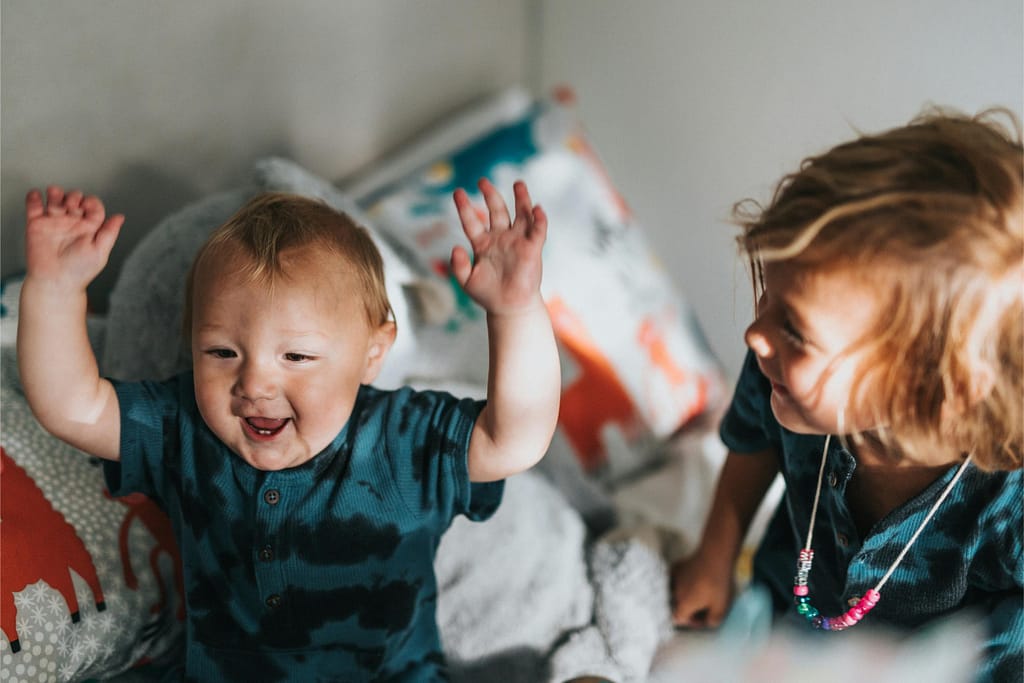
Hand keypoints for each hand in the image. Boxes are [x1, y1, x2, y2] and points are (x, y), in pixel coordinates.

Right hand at [24, 186, 123, 288]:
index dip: (91, 202)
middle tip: (72, 205)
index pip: (93, 207)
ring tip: (55, 194)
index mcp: (89, 228)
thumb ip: (110, 233)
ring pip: (55, 199)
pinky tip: (37, 196)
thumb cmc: (79, 272)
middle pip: (74, 199)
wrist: (55, 282)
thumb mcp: (100, 252)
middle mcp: (72, 223)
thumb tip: (120, 217)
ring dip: (56, 193)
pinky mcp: (36, 225)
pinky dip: (34, 198)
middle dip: (74, 196)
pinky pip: (34, 207)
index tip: (88, 206)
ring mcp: (54, 222)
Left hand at [451, 178, 545, 315]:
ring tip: (518, 184)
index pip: (472, 221)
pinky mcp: (532, 249)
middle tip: (482, 181)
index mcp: (483, 244)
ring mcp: (517, 242)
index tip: (458, 192)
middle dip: (491, 195)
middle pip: (497, 210)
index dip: (464, 207)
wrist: (509, 308)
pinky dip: (539, 219)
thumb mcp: (466, 281)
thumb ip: (458, 265)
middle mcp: (501, 238)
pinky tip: (536, 209)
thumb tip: (455, 247)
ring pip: (520, 215)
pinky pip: (537, 230)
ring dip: (520, 199)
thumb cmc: (488, 295)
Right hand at [670, 552, 735, 628]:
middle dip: (688, 608)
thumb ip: (713, 620)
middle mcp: (675, 593)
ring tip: (696, 593)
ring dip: (684, 595)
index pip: (680, 619)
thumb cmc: (717, 585)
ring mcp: (675, 579)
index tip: (704, 618)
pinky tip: (689, 579)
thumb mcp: (721, 608)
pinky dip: (680, 581)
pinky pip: (674, 578)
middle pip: (677, 606)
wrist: (715, 558)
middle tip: (702, 606)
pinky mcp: (677, 567)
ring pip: (674, 591)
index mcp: (684, 605)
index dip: (692, 622)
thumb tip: (708, 623)